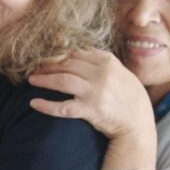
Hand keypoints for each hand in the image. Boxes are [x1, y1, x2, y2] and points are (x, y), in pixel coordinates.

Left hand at [28, 49, 151, 138]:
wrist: (138, 121)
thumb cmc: (127, 94)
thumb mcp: (118, 71)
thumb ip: (99, 59)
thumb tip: (74, 49)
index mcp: (106, 61)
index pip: (75, 52)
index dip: (57, 52)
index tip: (44, 54)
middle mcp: (101, 74)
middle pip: (66, 64)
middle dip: (47, 64)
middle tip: (34, 66)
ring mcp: (95, 92)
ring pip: (62, 80)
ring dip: (43, 79)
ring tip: (31, 79)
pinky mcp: (90, 110)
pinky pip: (63, 107)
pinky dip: (46, 105)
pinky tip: (34, 103)